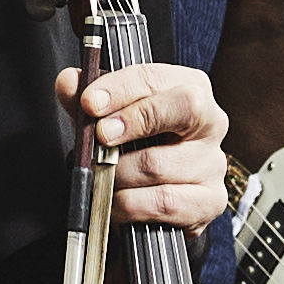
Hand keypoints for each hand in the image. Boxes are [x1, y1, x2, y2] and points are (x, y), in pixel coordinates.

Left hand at [73, 57, 232, 241]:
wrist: (148, 194)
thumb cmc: (132, 146)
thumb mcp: (103, 118)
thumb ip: (84, 98)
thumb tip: (69, 82)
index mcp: (190, 87)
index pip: (158, 78)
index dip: (121, 89)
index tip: (90, 103)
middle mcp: (211, 122)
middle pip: (183, 109)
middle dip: (134, 122)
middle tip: (100, 138)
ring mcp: (214, 163)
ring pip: (161, 165)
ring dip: (119, 174)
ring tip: (101, 178)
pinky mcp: (210, 201)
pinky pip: (165, 203)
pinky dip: (131, 205)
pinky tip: (117, 202)